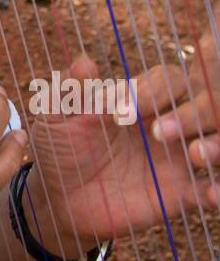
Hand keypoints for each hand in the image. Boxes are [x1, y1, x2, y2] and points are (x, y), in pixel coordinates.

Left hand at [27, 1, 219, 250]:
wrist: (60, 198)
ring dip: (214, 146)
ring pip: (216, 142)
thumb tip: (83, 63)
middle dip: (190, 113)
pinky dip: (216, 192)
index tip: (126, 108)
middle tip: (158, 131)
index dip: (155, 89)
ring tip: (196, 155)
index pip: (169, 79)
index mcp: (142, 98)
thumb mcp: (57, 118)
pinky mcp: (180, 193)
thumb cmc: (61, 147)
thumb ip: (72, 92)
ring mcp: (177, 157)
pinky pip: (208, 190)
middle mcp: (168, 122)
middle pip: (204, 105)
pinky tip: (212, 195)